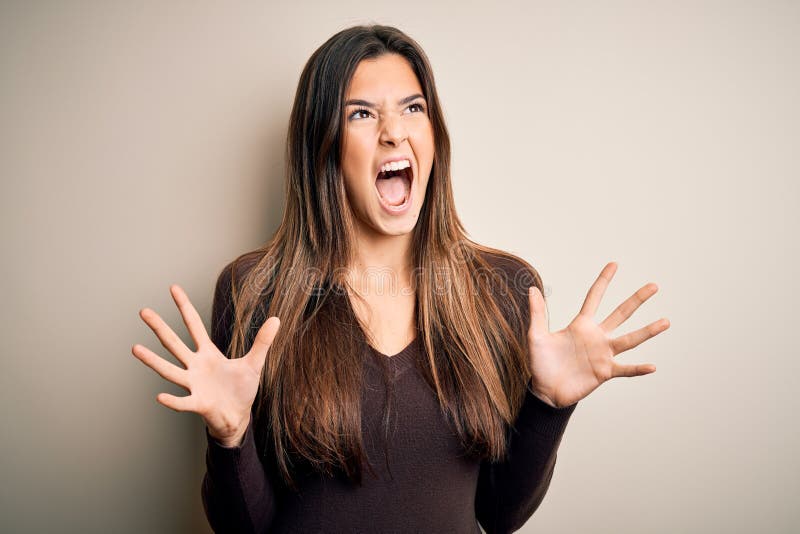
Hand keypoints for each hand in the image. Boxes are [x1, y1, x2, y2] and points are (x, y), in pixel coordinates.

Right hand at [132, 284, 279, 445]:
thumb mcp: (255, 363)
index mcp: (208, 354)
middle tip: (143, 311)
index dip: (184, 307)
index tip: (173, 288)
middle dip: (160, 327)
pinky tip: (160, 396)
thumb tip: (277, 318)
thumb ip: (263, 341)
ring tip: (135, 348)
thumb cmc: (241, 390)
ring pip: (170, 370)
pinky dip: (172, 400)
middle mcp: (196, 366)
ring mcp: (194, 385)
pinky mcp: (198, 404)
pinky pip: (182, 402)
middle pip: (174, 343)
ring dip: (153, 360)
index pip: (194, 326)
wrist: (238, 417)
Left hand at [526, 262, 668, 407]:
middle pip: (620, 313)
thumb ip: (538, 313)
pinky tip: (652, 366)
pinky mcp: (605, 372)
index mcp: (581, 325)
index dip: (604, 281)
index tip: (614, 264)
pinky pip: (625, 369)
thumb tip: (533, 288)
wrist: (545, 391)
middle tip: (654, 286)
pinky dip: (638, 369)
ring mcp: (603, 354)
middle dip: (636, 299)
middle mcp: (596, 336)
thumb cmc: (541, 363)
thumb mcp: (536, 335)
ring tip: (665, 321)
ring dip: (648, 331)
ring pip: (630, 339)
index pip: (595, 297)